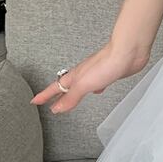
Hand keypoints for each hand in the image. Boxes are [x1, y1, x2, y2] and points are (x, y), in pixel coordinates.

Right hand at [29, 41, 149, 114]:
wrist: (128, 52)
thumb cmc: (106, 64)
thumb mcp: (84, 84)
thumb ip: (71, 97)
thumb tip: (56, 108)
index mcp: (75, 77)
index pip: (55, 88)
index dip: (45, 95)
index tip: (34, 101)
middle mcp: (83, 74)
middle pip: (66, 86)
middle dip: (57, 94)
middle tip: (49, 102)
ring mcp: (96, 73)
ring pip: (81, 84)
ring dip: (74, 92)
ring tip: (70, 98)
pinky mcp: (109, 74)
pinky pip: (97, 82)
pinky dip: (94, 88)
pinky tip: (98, 90)